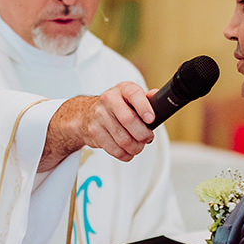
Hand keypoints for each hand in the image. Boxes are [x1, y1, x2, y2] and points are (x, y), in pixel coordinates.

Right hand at [40, 82, 155, 169]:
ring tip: (137, 146)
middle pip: (129, 120)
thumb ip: (146, 99)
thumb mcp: (129, 97)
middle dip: (143, 135)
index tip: (151, 119)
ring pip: (123, 139)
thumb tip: (157, 96)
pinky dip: (125, 154)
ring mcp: (100, 116)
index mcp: (122, 89)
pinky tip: (127, 151)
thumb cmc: (114, 106)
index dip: (144, 107)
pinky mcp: (94, 132)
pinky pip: (115, 150)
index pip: (134, 94)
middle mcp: (109, 100)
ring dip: (135, 147)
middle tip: (147, 138)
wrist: (86, 114)